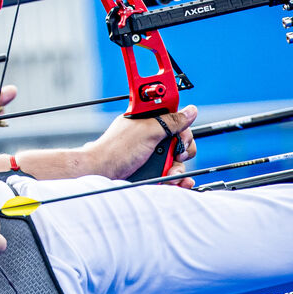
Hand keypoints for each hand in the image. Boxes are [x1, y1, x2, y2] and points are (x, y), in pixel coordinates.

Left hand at [83, 105, 197, 184]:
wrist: (102, 173)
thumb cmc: (116, 150)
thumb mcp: (147, 131)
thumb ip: (170, 121)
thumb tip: (190, 111)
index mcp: (149, 121)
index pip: (176, 120)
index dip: (182, 129)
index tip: (179, 137)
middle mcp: (152, 136)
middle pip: (181, 141)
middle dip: (183, 151)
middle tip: (176, 155)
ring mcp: (152, 154)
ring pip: (178, 160)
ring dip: (179, 169)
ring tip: (170, 175)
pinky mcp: (152, 169)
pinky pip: (171, 173)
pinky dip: (177, 179)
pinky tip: (177, 182)